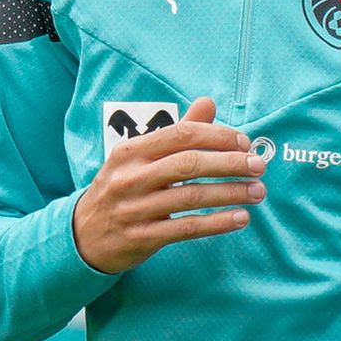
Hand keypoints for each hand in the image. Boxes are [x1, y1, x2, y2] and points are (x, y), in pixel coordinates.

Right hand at [71, 95, 262, 273]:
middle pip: (189, 163)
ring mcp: (135, 209)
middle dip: (230, 163)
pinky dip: (218, 222)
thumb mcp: (138, 158)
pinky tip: (241, 218)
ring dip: (231, 193)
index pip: (181, 134)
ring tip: (258, 192)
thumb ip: (176, 132)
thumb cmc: (119, 190)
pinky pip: (187, 228)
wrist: (81, 235)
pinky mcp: (142, 237)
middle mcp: (130, 177)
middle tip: (258, 166)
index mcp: (131, 151)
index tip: (244, 143)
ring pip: (192, 196)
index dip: (217, 136)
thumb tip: (208, 103)